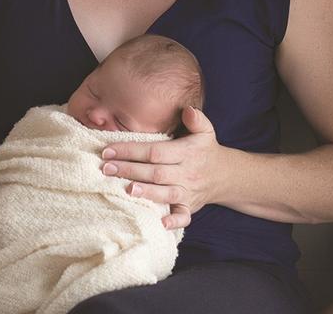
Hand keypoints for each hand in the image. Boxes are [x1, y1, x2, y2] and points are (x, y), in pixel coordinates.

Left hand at [100, 107, 223, 228]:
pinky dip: (174, 221)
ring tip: (126, 190)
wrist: (225, 176)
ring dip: (146, 192)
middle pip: (155, 172)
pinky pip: (184, 216)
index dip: (132, 150)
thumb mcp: (205, 131)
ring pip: (166, 193)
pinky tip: (161, 223)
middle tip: (106, 168)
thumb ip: (196, 119)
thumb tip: (187, 109)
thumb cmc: (205, 150)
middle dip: (130, 170)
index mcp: (186, 152)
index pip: (155, 151)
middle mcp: (187, 173)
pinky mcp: (190, 207)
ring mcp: (188, 191)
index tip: (108, 150)